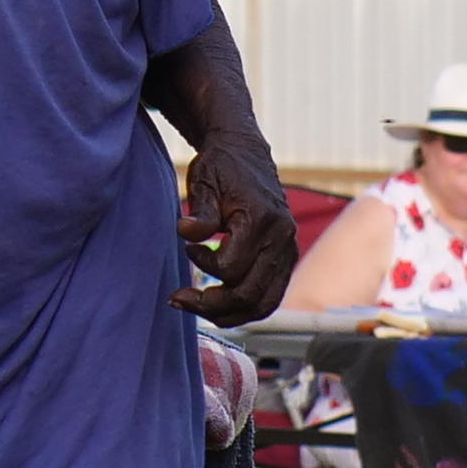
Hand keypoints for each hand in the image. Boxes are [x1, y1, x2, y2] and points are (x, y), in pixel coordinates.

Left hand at [173, 146, 299, 322]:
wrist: (245, 153)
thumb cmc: (221, 167)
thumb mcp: (204, 183)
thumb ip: (199, 213)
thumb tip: (186, 233)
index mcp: (262, 219)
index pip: (230, 267)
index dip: (203, 265)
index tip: (188, 248)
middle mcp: (282, 239)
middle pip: (248, 294)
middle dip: (209, 304)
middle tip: (178, 298)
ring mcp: (288, 251)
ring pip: (262, 305)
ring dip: (227, 315)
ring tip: (195, 307)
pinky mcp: (286, 259)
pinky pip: (269, 298)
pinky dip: (243, 309)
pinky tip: (217, 306)